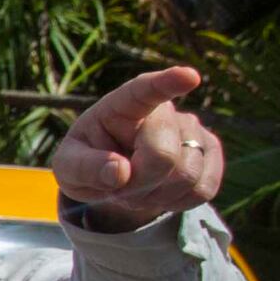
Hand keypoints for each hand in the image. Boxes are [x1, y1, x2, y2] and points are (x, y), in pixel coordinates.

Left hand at [51, 65, 225, 231]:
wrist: (114, 175)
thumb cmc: (88, 162)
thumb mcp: (69, 167)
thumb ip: (85, 168)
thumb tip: (120, 172)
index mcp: (124, 104)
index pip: (146, 89)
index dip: (168, 83)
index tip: (189, 77)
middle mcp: (164, 112)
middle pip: (164, 156)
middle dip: (139, 183)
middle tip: (119, 186)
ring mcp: (193, 129)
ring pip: (187, 176)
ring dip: (155, 196)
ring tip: (137, 188)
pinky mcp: (210, 153)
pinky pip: (203, 189)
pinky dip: (177, 203)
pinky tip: (160, 193)